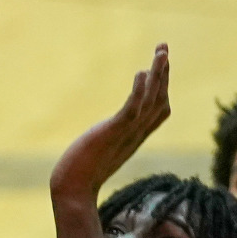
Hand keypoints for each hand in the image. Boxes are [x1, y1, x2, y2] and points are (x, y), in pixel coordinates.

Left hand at [49, 44, 170, 200]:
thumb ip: (107, 142)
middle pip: (159, 100)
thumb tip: (102, 136)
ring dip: (158, 75)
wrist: (73, 191)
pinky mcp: (112, 134)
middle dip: (163, 73)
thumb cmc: (80, 176)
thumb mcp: (100, 153)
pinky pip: (131, 111)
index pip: (158, 111)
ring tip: (161, 51)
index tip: (161, 65)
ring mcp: (126, 134)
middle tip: (164, 46)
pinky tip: (140, 73)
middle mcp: (135, 135)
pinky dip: (139, 92)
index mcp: (134, 138)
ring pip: (151, 101)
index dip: (162, 87)